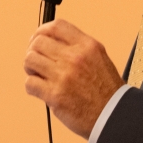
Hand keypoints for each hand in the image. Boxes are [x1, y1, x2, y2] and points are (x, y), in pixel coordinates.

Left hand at [24, 19, 124, 138]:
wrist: (113, 116)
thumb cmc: (107, 92)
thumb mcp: (99, 58)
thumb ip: (79, 47)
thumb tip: (55, 43)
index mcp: (87, 46)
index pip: (56, 26)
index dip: (42, 31)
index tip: (38, 38)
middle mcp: (74, 58)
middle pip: (38, 42)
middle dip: (33, 51)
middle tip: (36, 61)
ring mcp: (63, 76)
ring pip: (30, 60)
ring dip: (30, 68)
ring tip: (37, 75)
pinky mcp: (55, 95)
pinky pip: (30, 83)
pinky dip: (32, 86)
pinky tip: (41, 90)